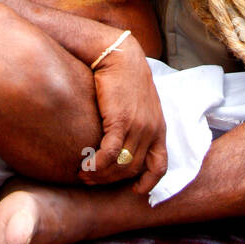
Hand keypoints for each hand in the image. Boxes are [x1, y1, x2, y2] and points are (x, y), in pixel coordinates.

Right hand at [80, 35, 167, 194]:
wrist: (119, 54)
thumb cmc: (125, 77)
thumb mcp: (140, 102)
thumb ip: (138, 122)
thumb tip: (125, 140)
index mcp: (159, 127)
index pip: (160, 165)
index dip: (148, 182)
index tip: (133, 190)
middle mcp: (152, 130)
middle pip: (134, 169)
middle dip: (112, 180)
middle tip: (92, 179)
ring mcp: (139, 126)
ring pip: (121, 165)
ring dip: (101, 174)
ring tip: (84, 173)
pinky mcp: (121, 121)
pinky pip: (111, 153)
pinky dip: (98, 164)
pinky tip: (86, 165)